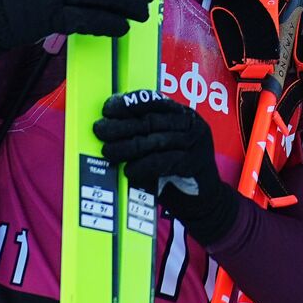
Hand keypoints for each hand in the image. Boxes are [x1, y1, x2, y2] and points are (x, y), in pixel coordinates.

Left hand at [94, 91, 238, 245]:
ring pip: (156, 140)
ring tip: (108, 152)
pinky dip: (143, 166)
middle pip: (152, 121)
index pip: (155, 101)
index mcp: (183, 115)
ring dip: (128, 146)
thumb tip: (109, 128)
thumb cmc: (174, 173)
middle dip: (122, 125)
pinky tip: (129, 170)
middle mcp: (192, 124)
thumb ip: (144, 136)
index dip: (130, 103)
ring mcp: (197, 143)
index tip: (108, 109)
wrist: (202, 201)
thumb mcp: (160, 149)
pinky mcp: (196, 163)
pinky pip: (164, 161)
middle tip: (100, 130)